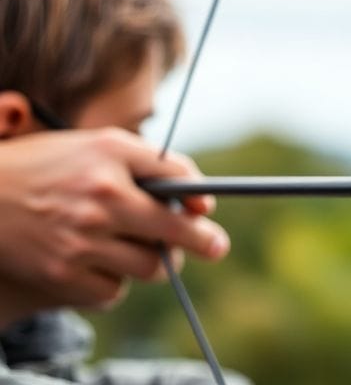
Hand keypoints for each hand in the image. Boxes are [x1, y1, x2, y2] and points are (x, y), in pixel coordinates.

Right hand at [0, 128, 227, 324]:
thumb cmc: (46, 167)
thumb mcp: (95, 146)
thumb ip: (149, 165)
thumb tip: (199, 203)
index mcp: (109, 154)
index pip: (178, 176)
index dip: (199, 195)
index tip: (205, 208)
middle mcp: (100, 194)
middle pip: (174, 230)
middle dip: (203, 241)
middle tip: (216, 247)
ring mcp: (81, 237)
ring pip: (151, 267)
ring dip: (155, 262)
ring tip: (146, 251)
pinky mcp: (61, 273)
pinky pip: (114, 291)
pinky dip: (115, 282)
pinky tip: (102, 264)